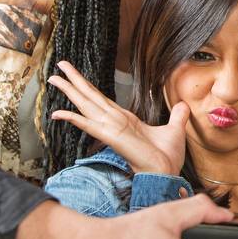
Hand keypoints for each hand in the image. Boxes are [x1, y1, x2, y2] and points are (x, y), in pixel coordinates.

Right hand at [47, 59, 185, 174]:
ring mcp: (109, 129)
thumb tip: (183, 103)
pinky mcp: (110, 137)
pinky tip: (57, 113)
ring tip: (54, 79)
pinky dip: (72, 118)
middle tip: (59, 66)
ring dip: (70, 91)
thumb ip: (177, 115)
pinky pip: (88, 125)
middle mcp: (113, 122)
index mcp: (125, 119)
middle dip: (74, 81)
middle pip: (89, 97)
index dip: (88, 86)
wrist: (166, 172)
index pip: (102, 98)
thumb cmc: (167, 157)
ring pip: (85, 106)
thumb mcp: (175, 129)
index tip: (75, 74)